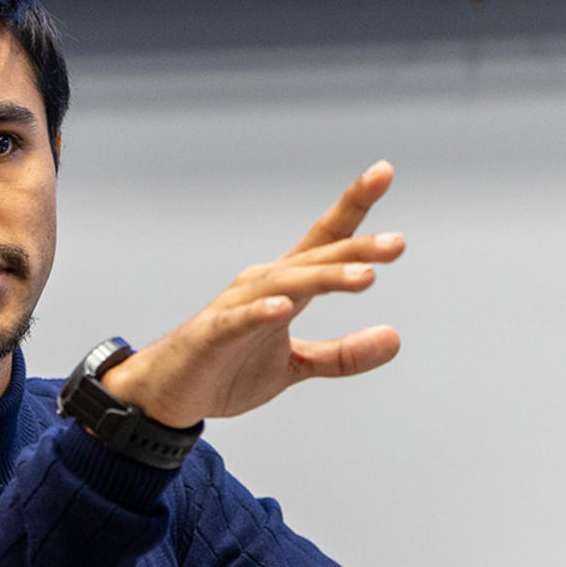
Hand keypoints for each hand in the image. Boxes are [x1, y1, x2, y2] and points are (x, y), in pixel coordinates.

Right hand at [100, 165, 403, 429]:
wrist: (167, 394)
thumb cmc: (228, 369)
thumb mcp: (296, 365)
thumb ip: (343, 354)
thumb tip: (395, 337)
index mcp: (284, 286)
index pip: (324, 241)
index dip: (353, 207)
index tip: (383, 172)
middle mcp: (261, 285)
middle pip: (314, 259)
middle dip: (355, 249)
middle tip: (397, 244)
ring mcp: (234, 308)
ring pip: (285, 285)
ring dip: (324, 278)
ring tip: (365, 277)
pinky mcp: (210, 335)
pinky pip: (238, 320)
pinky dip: (260, 311)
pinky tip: (284, 307)